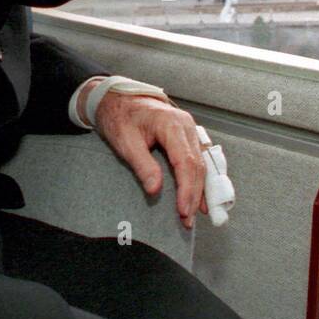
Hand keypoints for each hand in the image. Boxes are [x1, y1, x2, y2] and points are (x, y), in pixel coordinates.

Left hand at [90, 84, 209, 228]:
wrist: (118, 98)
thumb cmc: (120, 116)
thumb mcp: (125, 142)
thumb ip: (142, 165)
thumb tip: (155, 190)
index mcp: (171, 124)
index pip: (186, 162)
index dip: (186, 189)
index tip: (183, 210)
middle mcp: (186, 125)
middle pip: (197, 165)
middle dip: (194, 195)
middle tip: (187, 220)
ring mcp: (189, 129)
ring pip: (201, 164)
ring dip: (199, 190)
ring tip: (194, 214)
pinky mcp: (187, 135)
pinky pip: (198, 159)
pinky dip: (199, 179)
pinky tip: (200, 196)